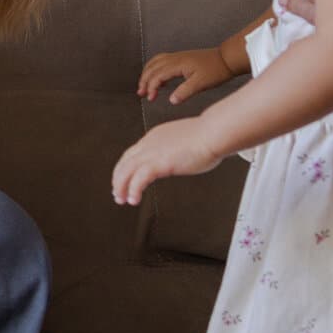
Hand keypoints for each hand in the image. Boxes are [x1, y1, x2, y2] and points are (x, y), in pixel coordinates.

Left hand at [112, 118, 226, 205]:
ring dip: (121, 186)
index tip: (123, 179)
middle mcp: (150, 143)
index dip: (125, 167)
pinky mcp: (159, 162)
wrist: (214, 133)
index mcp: (155, 136)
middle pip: (125, 162)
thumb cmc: (209, 137)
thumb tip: (180, 160)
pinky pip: (139, 178)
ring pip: (127, 170)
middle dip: (118, 179)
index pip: (132, 153)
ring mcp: (153, 152)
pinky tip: (134, 199)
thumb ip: (177, 151)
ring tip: (121, 200)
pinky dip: (133, 189)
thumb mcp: (186, 142)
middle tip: (117, 193)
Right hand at [138, 46, 233, 104]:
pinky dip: (154, 68)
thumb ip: (185, 92)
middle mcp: (174, 58)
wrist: (226, 59)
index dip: (151, 87)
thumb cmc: (216, 70)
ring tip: (144, 85)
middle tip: (141, 93)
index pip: (157, 75)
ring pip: (155, 62)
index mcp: (177, 64)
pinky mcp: (180, 58)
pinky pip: (161, 60)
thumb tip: (172, 100)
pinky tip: (158, 77)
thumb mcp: (201, 84)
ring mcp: (177, 56)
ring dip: (147, 73)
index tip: (150, 98)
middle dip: (144, 80)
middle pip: (152, 68)